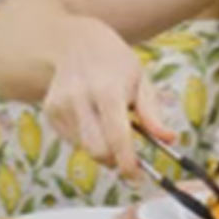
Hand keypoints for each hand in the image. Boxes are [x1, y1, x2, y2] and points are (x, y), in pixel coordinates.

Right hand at [33, 17, 170, 180]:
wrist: (75, 42)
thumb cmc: (115, 62)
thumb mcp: (141, 80)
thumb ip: (152, 113)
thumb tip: (168, 140)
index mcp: (108, 89)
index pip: (118, 137)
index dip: (128, 163)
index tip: (138, 177)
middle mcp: (80, 97)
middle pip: (97, 151)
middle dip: (115, 161)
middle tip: (127, 158)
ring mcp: (61, 105)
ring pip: (84, 148)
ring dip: (101, 148)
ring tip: (109, 124)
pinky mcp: (50, 111)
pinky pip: (72, 140)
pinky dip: (86, 139)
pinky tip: (92, 118)